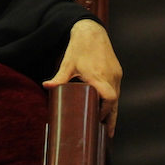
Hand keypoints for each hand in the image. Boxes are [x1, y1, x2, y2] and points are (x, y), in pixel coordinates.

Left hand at [42, 19, 122, 136]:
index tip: (97, 121)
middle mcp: (110, 76)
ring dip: (112, 110)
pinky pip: (117, 89)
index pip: (108, 99)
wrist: (91, 31)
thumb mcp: (67, 63)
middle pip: (114, 102)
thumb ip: (59, 78)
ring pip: (117, 97)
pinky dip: (112, 100)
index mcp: (98, 76)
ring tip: (109, 127)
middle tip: (106, 133)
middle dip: (110, 117)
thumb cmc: (79, 48)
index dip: (104, 112)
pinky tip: (108, 108)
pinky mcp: (117, 71)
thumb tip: (46, 86)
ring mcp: (116, 74)